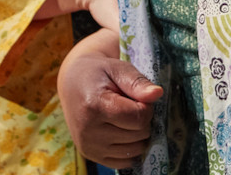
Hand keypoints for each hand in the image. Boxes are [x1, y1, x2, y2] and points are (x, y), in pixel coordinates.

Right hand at [58, 28, 163, 166]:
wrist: (73, 82)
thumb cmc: (99, 73)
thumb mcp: (118, 69)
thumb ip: (137, 82)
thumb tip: (157, 94)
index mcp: (95, 107)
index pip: (139, 118)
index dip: (146, 106)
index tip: (137, 96)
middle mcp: (89, 131)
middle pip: (139, 134)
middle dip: (141, 119)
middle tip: (129, 105)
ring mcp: (89, 147)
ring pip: (135, 150)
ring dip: (137, 134)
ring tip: (124, 117)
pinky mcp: (90, 155)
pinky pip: (124, 162)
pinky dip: (129, 148)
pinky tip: (121, 131)